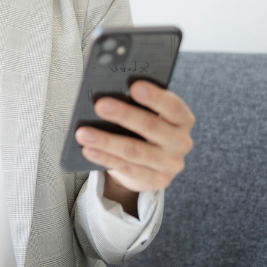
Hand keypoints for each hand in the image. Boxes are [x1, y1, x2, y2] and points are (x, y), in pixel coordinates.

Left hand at [76, 80, 194, 205]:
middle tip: (100, 105)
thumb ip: (139, 105)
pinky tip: (89, 150)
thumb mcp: (151, 114)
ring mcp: (169, 164)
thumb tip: (110, 95)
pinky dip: (104, 158)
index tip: (134, 86)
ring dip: (106, 141)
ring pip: (134, 151)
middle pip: (151, 127)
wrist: (154, 164)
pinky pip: (125, 168)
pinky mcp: (155, 180)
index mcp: (183, 119)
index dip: (155, 97)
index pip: (172, 106)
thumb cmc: (148, 129)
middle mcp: (181, 142)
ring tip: (84, 133)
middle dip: (124, 115)